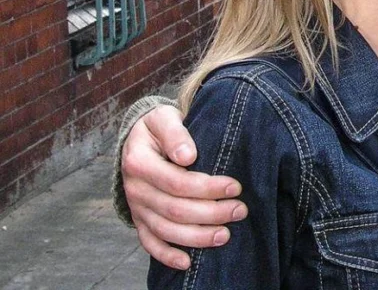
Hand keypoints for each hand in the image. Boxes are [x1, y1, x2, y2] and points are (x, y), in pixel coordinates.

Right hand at [121, 105, 247, 269]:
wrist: (139, 137)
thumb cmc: (158, 126)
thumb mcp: (163, 117)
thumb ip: (175, 132)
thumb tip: (188, 155)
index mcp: (139, 162)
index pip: (177, 182)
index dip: (208, 188)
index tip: (235, 186)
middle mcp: (135, 189)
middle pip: (175, 210)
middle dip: (211, 213)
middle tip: (240, 210)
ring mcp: (137, 207)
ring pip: (166, 230)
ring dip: (197, 237)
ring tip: (225, 235)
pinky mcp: (140, 220)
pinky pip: (150, 243)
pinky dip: (167, 256)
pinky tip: (188, 263)